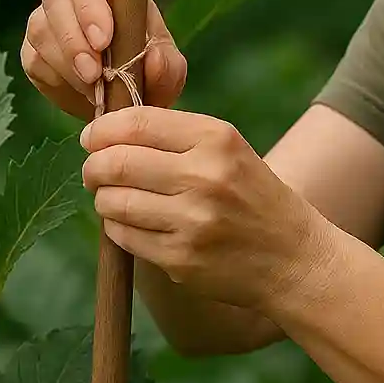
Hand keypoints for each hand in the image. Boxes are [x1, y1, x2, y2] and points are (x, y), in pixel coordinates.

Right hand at [20, 0, 188, 120]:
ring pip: (41, 30)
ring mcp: (47, 20)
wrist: (127, 100)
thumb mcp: (168, 70)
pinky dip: (56, 80)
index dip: (89, 0)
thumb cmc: (149, 69)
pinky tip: (79, 93)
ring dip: (65, 63)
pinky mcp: (33, 51)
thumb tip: (151, 59)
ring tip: (93, 90)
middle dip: (73, 39)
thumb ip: (165, 65)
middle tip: (94, 74)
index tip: (104, 40)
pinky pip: (33, 60)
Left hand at [81, 106, 337, 311]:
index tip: (90, 137)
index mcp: (216, 139)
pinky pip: (125, 237)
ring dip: (104, 199)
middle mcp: (204, 177)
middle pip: (117, 163)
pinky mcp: (181, 259)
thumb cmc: (252, 195)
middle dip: (94, 167)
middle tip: (93, 171)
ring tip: (113, 198)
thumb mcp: (228, 149)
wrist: (293, 257)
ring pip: (114, 202)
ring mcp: (192, 221)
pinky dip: (118, 229)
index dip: (102, 129)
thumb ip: (175, 134)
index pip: (138, 123)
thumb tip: (108, 129)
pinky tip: (132, 224)